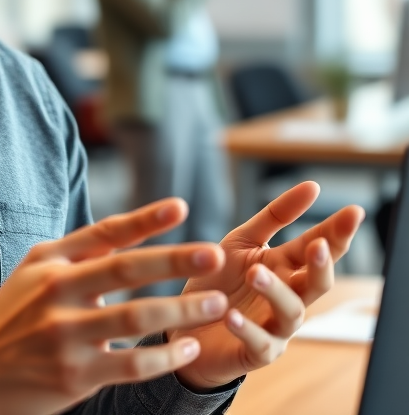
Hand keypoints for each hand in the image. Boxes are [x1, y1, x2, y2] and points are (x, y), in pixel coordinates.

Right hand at [0, 199, 227, 414]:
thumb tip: (131, 228)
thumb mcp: (36, 271)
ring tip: (217, 304)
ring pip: (134, 319)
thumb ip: (80, 252)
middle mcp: (55, 291)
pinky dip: (164, 356)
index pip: (103, 233)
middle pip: (124, 270)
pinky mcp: (73, 375)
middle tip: (215, 254)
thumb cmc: (15, 314)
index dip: (144, 220)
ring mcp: (64, 335)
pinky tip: (189, 347)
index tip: (181, 207)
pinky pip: (130, 366)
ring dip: (180, 310)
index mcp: (50, 261)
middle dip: (173, 261)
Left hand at [168, 182, 364, 390]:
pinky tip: (231, 315)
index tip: (354, 212)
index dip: (337, 232)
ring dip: (276, 292)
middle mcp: (287, 297)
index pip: (319, 248)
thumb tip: (313, 186)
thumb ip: (276, 216)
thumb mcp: (243, 240)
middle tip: (316, 245)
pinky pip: (258, 344)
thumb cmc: (220, 279)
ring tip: (255, 273)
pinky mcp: (254, 353)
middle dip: (322, 266)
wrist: (186, 323)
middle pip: (316, 284)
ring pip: (291, 313)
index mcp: (285, 267)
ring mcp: (275, 327)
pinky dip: (247, 329)